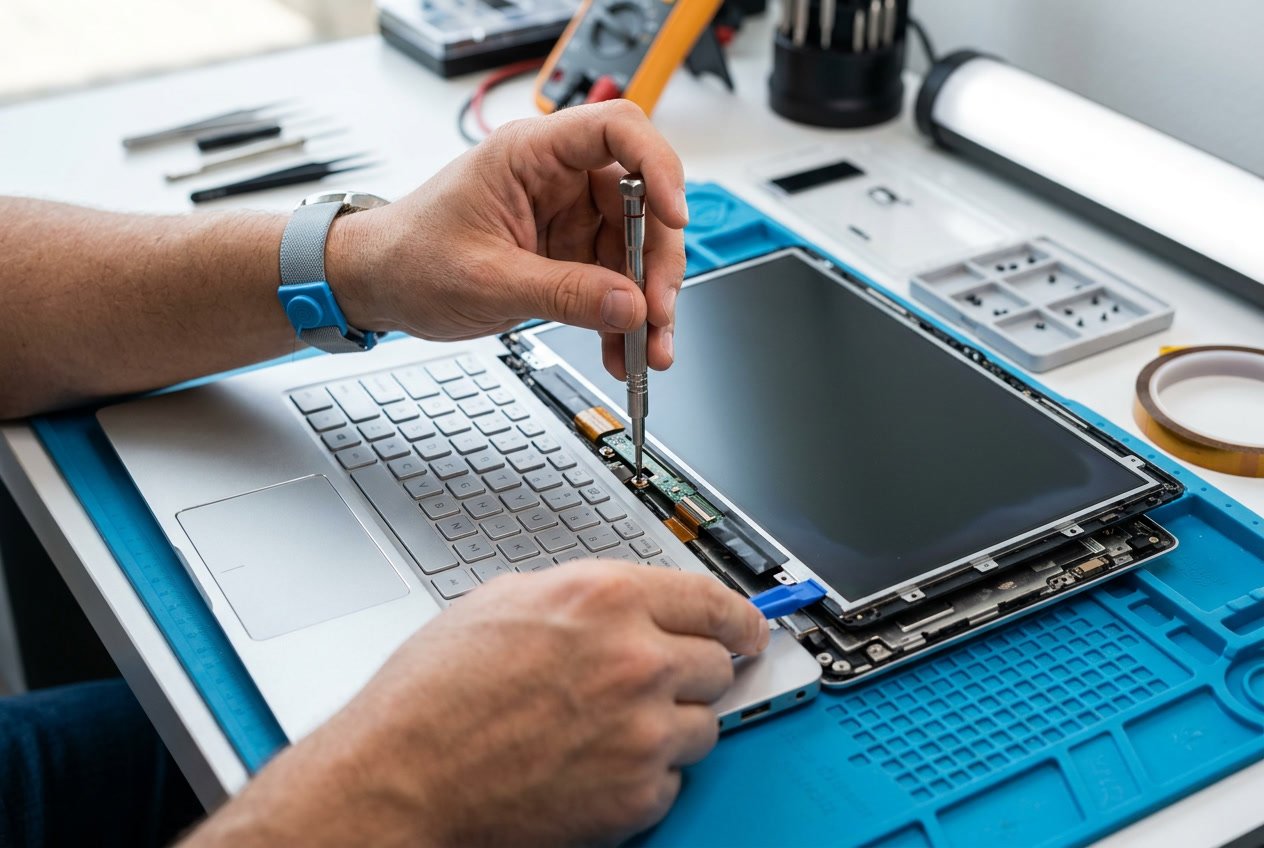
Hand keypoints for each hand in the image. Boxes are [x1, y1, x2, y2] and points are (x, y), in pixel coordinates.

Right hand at [184, 564, 767, 847]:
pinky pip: (671, 780)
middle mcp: (637, 660)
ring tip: (605, 729)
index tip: (748, 628)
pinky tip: (592, 765)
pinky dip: (643, 775)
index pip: (712, 599)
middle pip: (717, 664)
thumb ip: (585, 595)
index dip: (738, 616)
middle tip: (654, 682)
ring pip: (703, 725)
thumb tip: (628, 603)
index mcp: (606, 599)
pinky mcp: (637, 795)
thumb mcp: (506, 601)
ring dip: (668, 725)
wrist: (401, 778)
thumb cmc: (434, 694)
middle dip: (692, 672)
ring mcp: (642, 732)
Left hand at [329, 100, 688, 378]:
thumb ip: (564, 294)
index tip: (673, 216)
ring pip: (635, 250)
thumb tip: (631, 307)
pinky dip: (624, 317)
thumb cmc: (410, 256)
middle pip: (641, 202)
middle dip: (657, 262)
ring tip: (647, 349)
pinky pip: (614, 283)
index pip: (618, 131)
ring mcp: (567, 218)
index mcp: (532, 155)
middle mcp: (558, 179)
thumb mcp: (488, 281)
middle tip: (657, 313)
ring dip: (648, 301)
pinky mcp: (568, 256)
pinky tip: (622, 349)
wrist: (378, 286)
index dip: (658, 167)